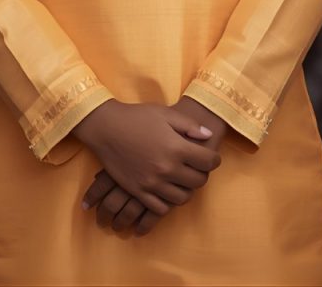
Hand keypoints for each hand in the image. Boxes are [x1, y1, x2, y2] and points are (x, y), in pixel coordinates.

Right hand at [73, 100, 220, 219]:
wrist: (106, 128)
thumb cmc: (137, 117)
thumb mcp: (165, 114)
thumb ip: (189, 125)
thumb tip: (208, 136)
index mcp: (176, 147)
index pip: (208, 162)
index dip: (214, 159)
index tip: (212, 157)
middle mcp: (167, 168)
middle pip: (198, 182)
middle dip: (202, 174)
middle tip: (198, 167)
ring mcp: (152, 183)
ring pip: (182, 198)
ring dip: (187, 189)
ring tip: (182, 179)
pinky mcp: (139, 191)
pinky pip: (161, 208)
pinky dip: (168, 202)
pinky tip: (166, 189)